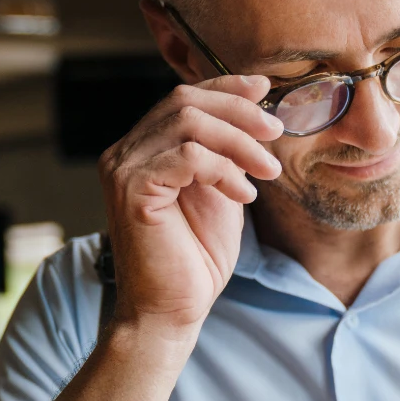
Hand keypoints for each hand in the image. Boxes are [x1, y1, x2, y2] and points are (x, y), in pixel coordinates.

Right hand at [98, 76, 283, 341]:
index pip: (183, 99)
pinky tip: (244, 195)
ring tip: (267, 173)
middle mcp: (125, 152)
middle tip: (276, 132)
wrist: (171, 312)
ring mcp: (123, 168)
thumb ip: (226, 158)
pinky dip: (224, 169)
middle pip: (185, 101)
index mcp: (144, 150)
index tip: (264, 89)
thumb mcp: (220, 196)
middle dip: (239, 111)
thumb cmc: (195, 262)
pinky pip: (188, 156)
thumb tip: (254, 117)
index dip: (226, 88)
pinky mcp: (133, 190)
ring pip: (189, 123)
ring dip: (240, 143)